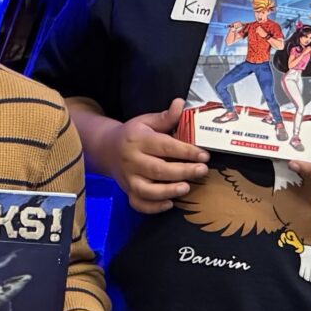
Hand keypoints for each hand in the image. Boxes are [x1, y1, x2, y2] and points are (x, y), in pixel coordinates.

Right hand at [113, 98, 208, 212]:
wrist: (107, 149)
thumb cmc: (133, 135)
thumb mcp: (146, 122)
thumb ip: (165, 117)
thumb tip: (180, 104)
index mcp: (138, 140)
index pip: (164, 146)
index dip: (186, 151)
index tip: (204, 155)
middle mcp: (131, 160)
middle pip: (158, 169)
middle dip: (183, 171)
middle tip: (202, 170)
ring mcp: (128, 178)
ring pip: (147, 190)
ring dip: (168, 191)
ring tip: (186, 187)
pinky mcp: (127, 191)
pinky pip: (138, 203)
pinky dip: (153, 207)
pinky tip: (170, 203)